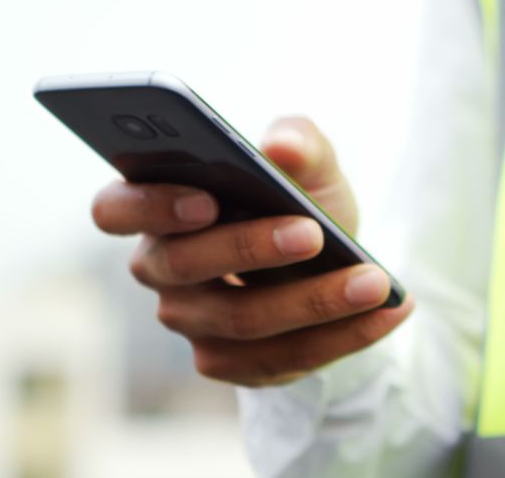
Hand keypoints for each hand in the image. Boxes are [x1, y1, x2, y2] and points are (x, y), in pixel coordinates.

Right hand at [92, 116, 413, 386]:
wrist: (329, 261)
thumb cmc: (301, 200)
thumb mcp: (311, 166)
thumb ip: (300, 142)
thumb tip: (282, 143)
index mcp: (157, 206)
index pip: (114, 208)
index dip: (150, 206)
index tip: (207, 198)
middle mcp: (162, 269)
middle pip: (186, 266)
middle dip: (251, 248)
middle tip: (313, 233)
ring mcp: (191, 322)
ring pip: (243, 320)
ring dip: (315, 301)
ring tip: (375, 281)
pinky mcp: (230, 363)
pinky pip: (283, 358)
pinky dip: (343, 335)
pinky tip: (390, 312)